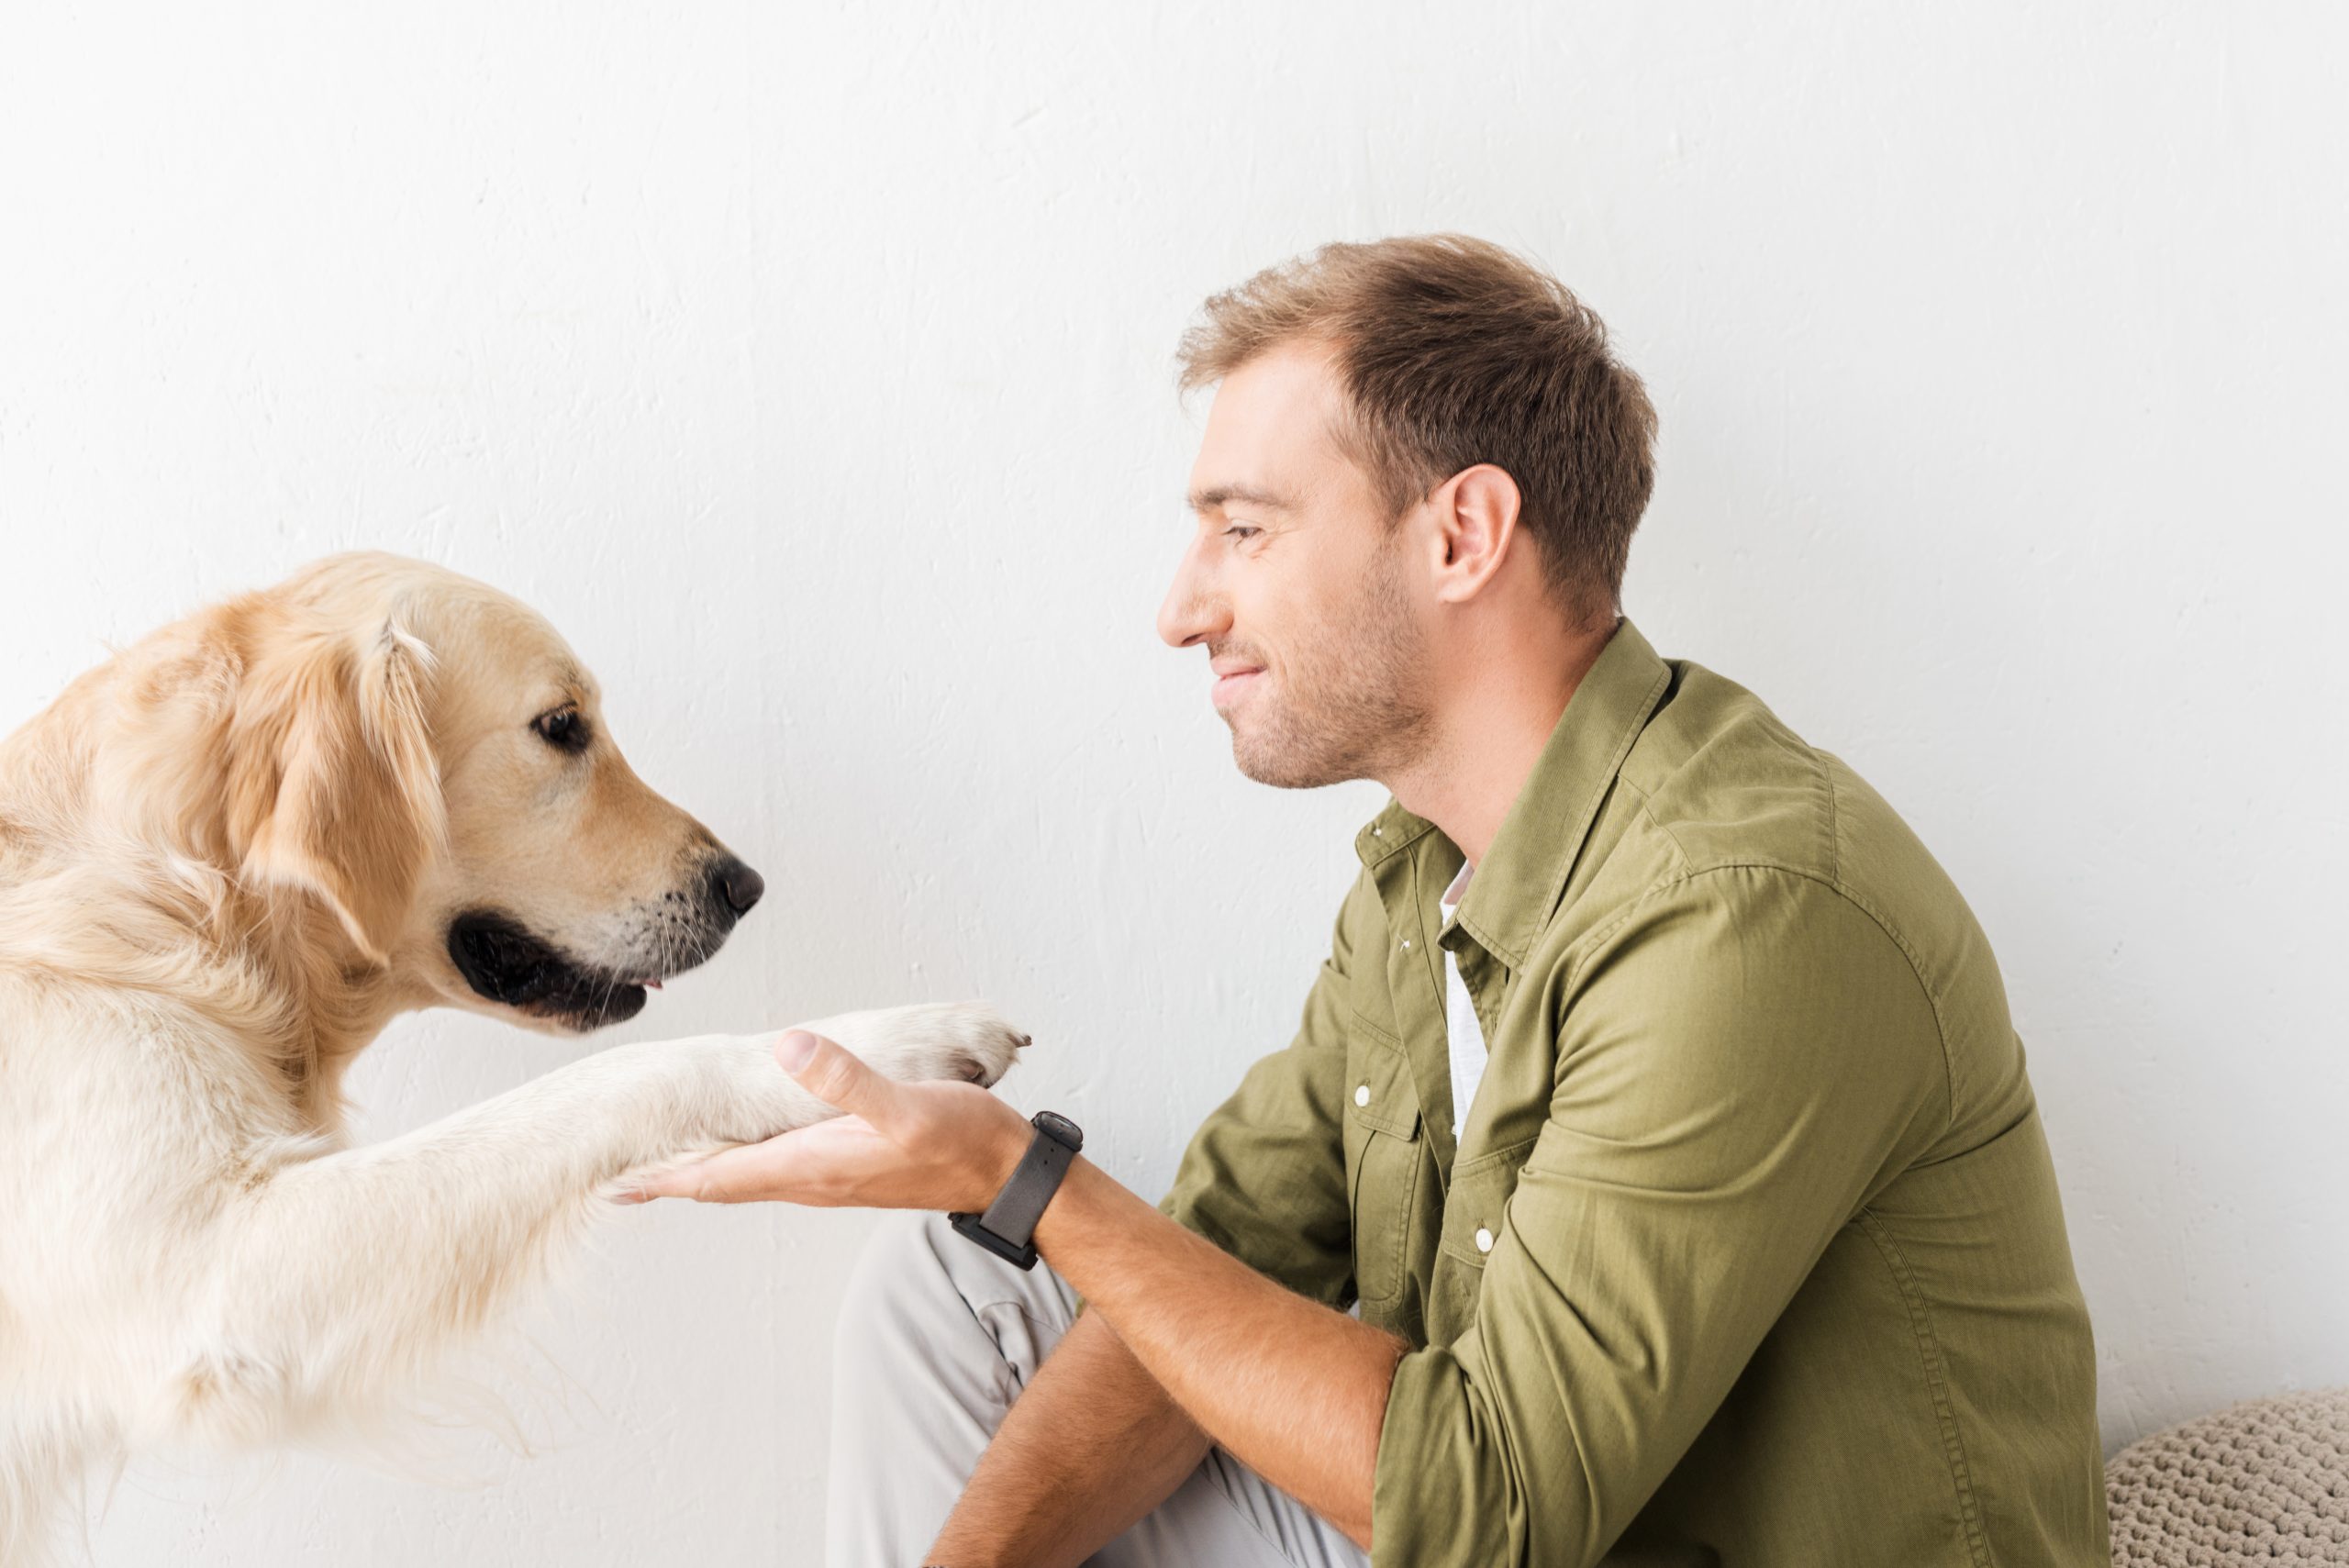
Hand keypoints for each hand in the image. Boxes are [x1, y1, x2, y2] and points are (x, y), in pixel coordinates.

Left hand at [631, 1029, 1032, 1210]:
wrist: (1008, 1176)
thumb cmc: (963, 1142)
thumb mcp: (906, 1105)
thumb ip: (846, 1080)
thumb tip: (787, 1048)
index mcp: (813, 1164)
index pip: (720, 1177)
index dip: (666, 1179)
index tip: (615, 1185)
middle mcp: (813, 1178)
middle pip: (724, 1183)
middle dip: (672, 1181)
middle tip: (618, 1179)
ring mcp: (831, 1177)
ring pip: (750, 1179)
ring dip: (705, 1174)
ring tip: (664, 1165)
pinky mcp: (850, 1168)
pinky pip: (777, 1172)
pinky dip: (744, 1165)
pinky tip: (743, 1150)